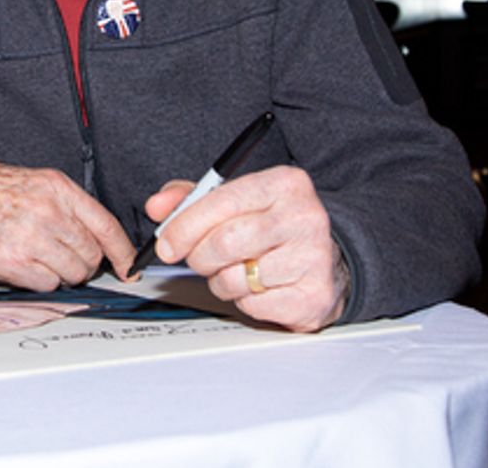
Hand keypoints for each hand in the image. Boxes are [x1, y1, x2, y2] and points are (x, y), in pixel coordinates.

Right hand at [0, 157, 136, 290]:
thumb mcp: (40, 183)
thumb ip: (71, 207)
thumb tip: (100, 239)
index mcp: (59, 190)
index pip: (105, 225)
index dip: (122, 250)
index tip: (129, 265)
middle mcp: (48, 213)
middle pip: (91, 255)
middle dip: (85, 262)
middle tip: (67, 255)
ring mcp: (31, 239)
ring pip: (73, 273)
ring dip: (65, 272)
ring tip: (45, 258)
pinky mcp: (13, 263)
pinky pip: (48, 284)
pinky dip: (43, 280)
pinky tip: (28, 264)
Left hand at [146, 166, 346, 331]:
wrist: (330, 261)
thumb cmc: (274, 228)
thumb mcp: (238, 200)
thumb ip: (193, 198)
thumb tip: (157, 206)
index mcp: (285, 184)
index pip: (222, 201)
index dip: (184, 224)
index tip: (166, 242)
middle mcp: (304, 217)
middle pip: (225, 242)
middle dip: (199, 256)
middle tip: (197, 260)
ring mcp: (313, 258)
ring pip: (235, 277)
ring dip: (221, 281)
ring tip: (232, 271)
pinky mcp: (313, 296)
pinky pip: (254, 304)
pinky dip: (243, 300)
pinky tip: (256, 286)